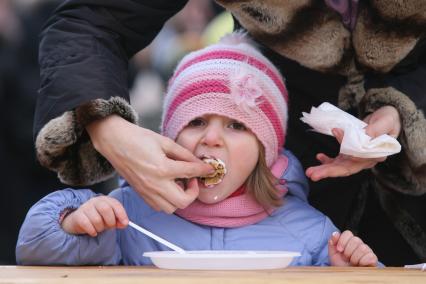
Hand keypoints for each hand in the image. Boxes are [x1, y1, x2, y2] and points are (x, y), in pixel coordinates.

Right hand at [61, 196, 128, 236]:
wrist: (78, 221)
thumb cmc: (97, 218)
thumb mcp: (109, 218)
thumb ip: (118, 220)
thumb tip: (125, 223)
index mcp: (105, 200)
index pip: (115, 204)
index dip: (121, 214)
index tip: (125, 223)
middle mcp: (95, 201)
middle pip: (106, 210)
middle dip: (110, 222)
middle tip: (109, 227)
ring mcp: (85, 207)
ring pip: (97, 220)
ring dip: (100, 228)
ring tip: (99, 228)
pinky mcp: (78, 215)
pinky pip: (87, 225)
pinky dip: (92, 231)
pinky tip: (93, 231)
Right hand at [86, 115, 214, 212]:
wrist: (115, 142)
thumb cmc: (138, 138)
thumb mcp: (164, 141)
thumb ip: (183, 154)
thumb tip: (197, 162)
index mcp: (162, 168)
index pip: (190, 172)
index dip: (203, 170)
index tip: (209, 169)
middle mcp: (155, 184)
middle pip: (183, 201)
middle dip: (193, 192)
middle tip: (192, 180)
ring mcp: (147, 191)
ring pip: (171, 208)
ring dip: (180, 198)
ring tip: (179, 183)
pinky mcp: (141, 194)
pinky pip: (159, 206)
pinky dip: (168, 201)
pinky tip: (168, 187)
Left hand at [306, 106, 400, 180]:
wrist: (385, 119)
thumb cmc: (388, 120)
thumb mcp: (386, 121)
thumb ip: (376, 129)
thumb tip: (364, 135)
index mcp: (375, 155)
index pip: (359, 158)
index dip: (347, 152)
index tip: (337, 132)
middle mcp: (364, 160)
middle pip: (345, 169)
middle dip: (328, 172)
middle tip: (312, 174)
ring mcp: (355, 158)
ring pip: (338, 167)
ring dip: (323, 169)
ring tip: (310, 172)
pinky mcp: (348, 153)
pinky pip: (336, 161)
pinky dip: (326, 160)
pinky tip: (319, 157)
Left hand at [328, 230, 377, 266]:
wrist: (346, 276)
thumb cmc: (340, 265)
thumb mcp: (333, 254)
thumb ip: (332, 242)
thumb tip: (335, 234)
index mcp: (349, 241)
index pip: (348, 233)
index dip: (342, 241)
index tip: (339, 250)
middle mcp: (359, 244)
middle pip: (355, 240)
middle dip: (348, 251)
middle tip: (347, 258)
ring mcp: (367, 251)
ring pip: (363, 248)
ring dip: (355, 257)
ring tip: (353, 262)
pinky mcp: (373, 259)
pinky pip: (370, 256)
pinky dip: (363, 261)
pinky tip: (360, 264)